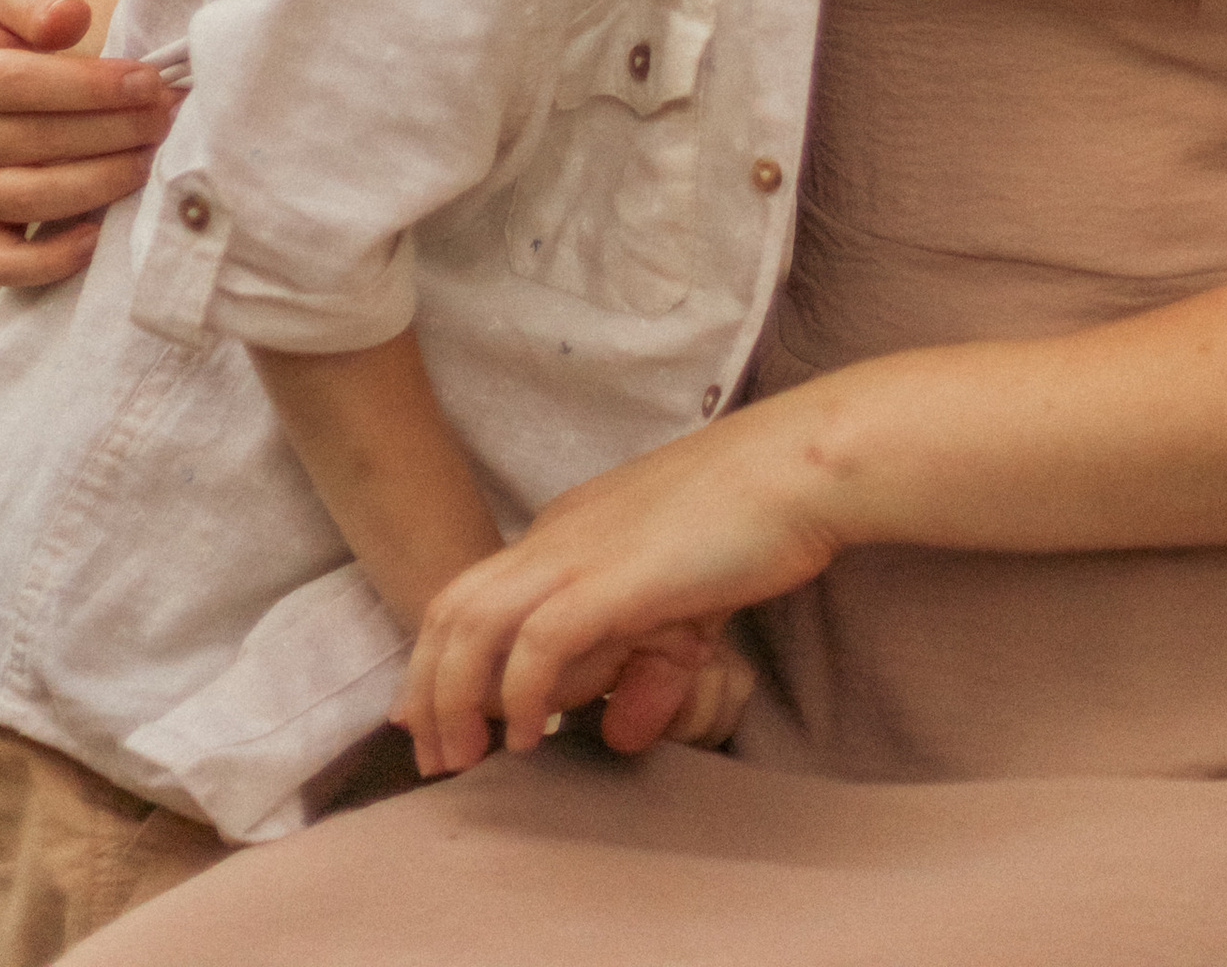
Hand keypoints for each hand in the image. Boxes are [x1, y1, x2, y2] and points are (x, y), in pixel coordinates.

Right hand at [0, 0, 171, 287]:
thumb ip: (33, 1)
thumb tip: (69, 18)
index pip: (27, 85)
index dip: (94, 86)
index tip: (149, 81)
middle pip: (40, 143)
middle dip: (117, 130)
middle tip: (170, 115)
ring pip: (33, 201)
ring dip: (102, 183)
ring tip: (150, 157)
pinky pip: (3, 262)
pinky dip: (49, 262)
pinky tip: (98, 236)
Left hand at [400, 400, 843, 773]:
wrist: (798, 466)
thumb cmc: (754, 518)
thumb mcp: (684, 600)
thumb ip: (646, 658)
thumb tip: (619, 728)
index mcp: (567, 529)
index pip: (476, 595)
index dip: (445, 660)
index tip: (440, 720)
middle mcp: (557, 536)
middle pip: (452, 608)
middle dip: (428, 688)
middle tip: (434, 757)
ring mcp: (580, 553)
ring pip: (474, 623)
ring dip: (453, 697)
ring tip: (460, 759)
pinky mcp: (613, 579)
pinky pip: (537, 640)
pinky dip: (520, 692)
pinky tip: (529, 736)